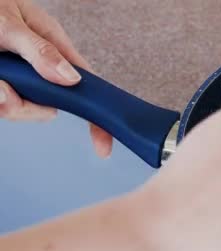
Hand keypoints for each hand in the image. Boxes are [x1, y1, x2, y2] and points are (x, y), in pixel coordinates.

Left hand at [0, 0, 111, 156]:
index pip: (86, 86)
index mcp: (54, 46)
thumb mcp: (12, 25)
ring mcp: (19, 78)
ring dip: (4, 101)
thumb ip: (40, 51)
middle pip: (49, 106)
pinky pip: (3, 106)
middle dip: (24, 107)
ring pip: (21, 108)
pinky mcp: (4, 84)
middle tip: (5, 94)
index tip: (102, 146)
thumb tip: (71, 79)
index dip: (97, 116)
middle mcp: (40, 65)